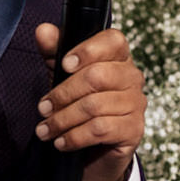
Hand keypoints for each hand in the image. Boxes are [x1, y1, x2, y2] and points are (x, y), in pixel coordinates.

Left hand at [33, 24, 144, 180]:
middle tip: (43, 108)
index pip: (113, 41)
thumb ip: (54, 51)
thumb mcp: (62, 75)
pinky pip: (100, 129)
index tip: (64, 65)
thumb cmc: (79, 104)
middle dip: (63, 94)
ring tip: (45, 130)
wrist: (93, 149)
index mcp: (118, 57)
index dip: (88, 51)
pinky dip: (75, 137)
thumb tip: (43, 30)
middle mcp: (132, 77)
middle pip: (97, 76)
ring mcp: (136, 104)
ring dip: (63, 120)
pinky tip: (61, 142)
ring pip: (95, 106)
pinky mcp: (134, 130)